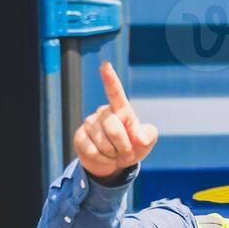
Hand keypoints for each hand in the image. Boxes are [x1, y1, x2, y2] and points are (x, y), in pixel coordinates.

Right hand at [74, 62, 158, 183]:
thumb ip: (148, 136)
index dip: (110, 78)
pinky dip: (103, 160)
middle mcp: (103, 112)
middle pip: (114, 130)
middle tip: (126, 152)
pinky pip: (93, 151)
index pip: (115, 92)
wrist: (113, 163)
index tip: (105, 65)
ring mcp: (89, 123)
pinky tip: (104, 157)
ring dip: (114, 155)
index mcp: (120, 109)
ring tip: (115, 154)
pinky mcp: (80, 136)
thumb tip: (141, 138)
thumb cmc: (132, 146)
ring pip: (104, 143)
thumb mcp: (145, 142)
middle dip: (124, 147)